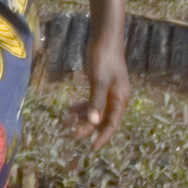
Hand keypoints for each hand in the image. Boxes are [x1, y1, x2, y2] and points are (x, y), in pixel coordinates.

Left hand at [67, 29, 129, 149]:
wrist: (104, 39)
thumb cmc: (105, 59)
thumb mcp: (99, 81)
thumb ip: (96, 102)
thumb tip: (94, 123)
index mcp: (120, 99)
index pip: (112, 124)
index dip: (103, 137)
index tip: (92, 148)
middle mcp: (116, 98)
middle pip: (104, 120)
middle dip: (89, 129)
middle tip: (73, 136)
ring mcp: (108, 92)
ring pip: (96, 111)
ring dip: (83, 118)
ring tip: (67, 122)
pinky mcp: (99, 85)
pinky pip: (92, 101)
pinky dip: (82, 107)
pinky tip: (69, 110)